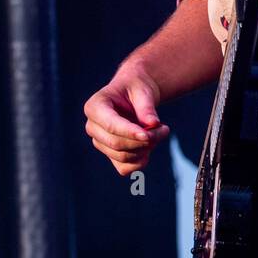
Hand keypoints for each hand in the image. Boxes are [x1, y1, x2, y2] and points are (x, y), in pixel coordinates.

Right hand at [83, 61, 170, 177]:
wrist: (134, 95)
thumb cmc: (137, 89)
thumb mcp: (142, 91)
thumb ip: (146, 107)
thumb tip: (152, 124)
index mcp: (94, 107)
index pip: (110, 125)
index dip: (129, 132)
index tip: (148, 135)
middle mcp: (92, 127)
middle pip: (116, 144)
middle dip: (143, 141)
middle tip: (164, 129)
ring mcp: (100, 142)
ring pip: (122, 157)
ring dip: (146, 149)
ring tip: (161, 132)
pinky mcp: (110, 154)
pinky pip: (124, 168)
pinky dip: (141, 161)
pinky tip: (150, 146)